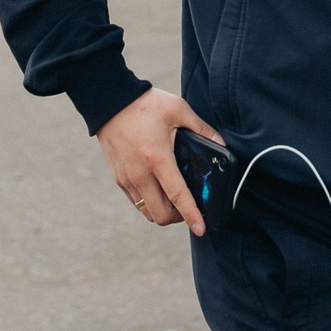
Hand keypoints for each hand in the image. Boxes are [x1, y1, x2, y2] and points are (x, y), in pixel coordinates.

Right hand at [95, 88, 223, 234]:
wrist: (109, 101)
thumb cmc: (145, 104)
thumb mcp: (178, 109)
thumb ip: (202, 128)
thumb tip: (221, 144)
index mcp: (158, 159)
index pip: (177, 196)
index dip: (191, 215)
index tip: (201, 229)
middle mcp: (140, 174)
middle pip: (160, 214)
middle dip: (178, 218)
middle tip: (189, 207)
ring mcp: (127, 179)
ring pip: (147, 212)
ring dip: (162, 212)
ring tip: (174, 200)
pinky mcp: (118, 178)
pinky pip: (136, 203)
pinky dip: (149, 204)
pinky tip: (159, 190)